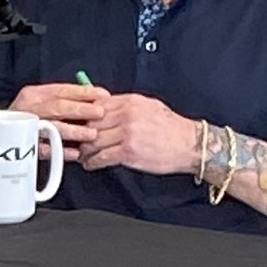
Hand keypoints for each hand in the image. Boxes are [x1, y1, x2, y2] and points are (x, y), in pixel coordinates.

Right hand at [12, 82, 104, 159]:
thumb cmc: (25, 120)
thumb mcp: (39, 103)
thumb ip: (62, 101)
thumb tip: (93, 99)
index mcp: (33, 94)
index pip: (61, 90)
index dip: (84, 92)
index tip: (103, 95)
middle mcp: (27, 108)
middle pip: (57, 107)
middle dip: (81, 109)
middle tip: (100, 113)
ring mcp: (24, 127)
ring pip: (51, 127)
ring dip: (74, 131)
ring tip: (91, 135)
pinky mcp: (23, 147)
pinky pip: (44, 150)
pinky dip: (60, 152)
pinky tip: (75, 154)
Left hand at [73, 92, 199, 175]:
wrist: (189, 145)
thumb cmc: (171, 128)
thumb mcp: (150, 107)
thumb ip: (127, 106)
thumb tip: (106, 106)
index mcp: (131, 101)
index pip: (98, 105)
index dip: (85, 116)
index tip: (79, 124)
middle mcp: (127, 114)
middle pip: (92, 123)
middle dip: (82, 135)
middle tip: (76, 142)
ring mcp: (127, 133)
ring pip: (93, 141)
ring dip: (85, 150)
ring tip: (83, 155)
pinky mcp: (128, 151)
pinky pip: (101, 157)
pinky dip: (92, 162)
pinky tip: (91, 164)